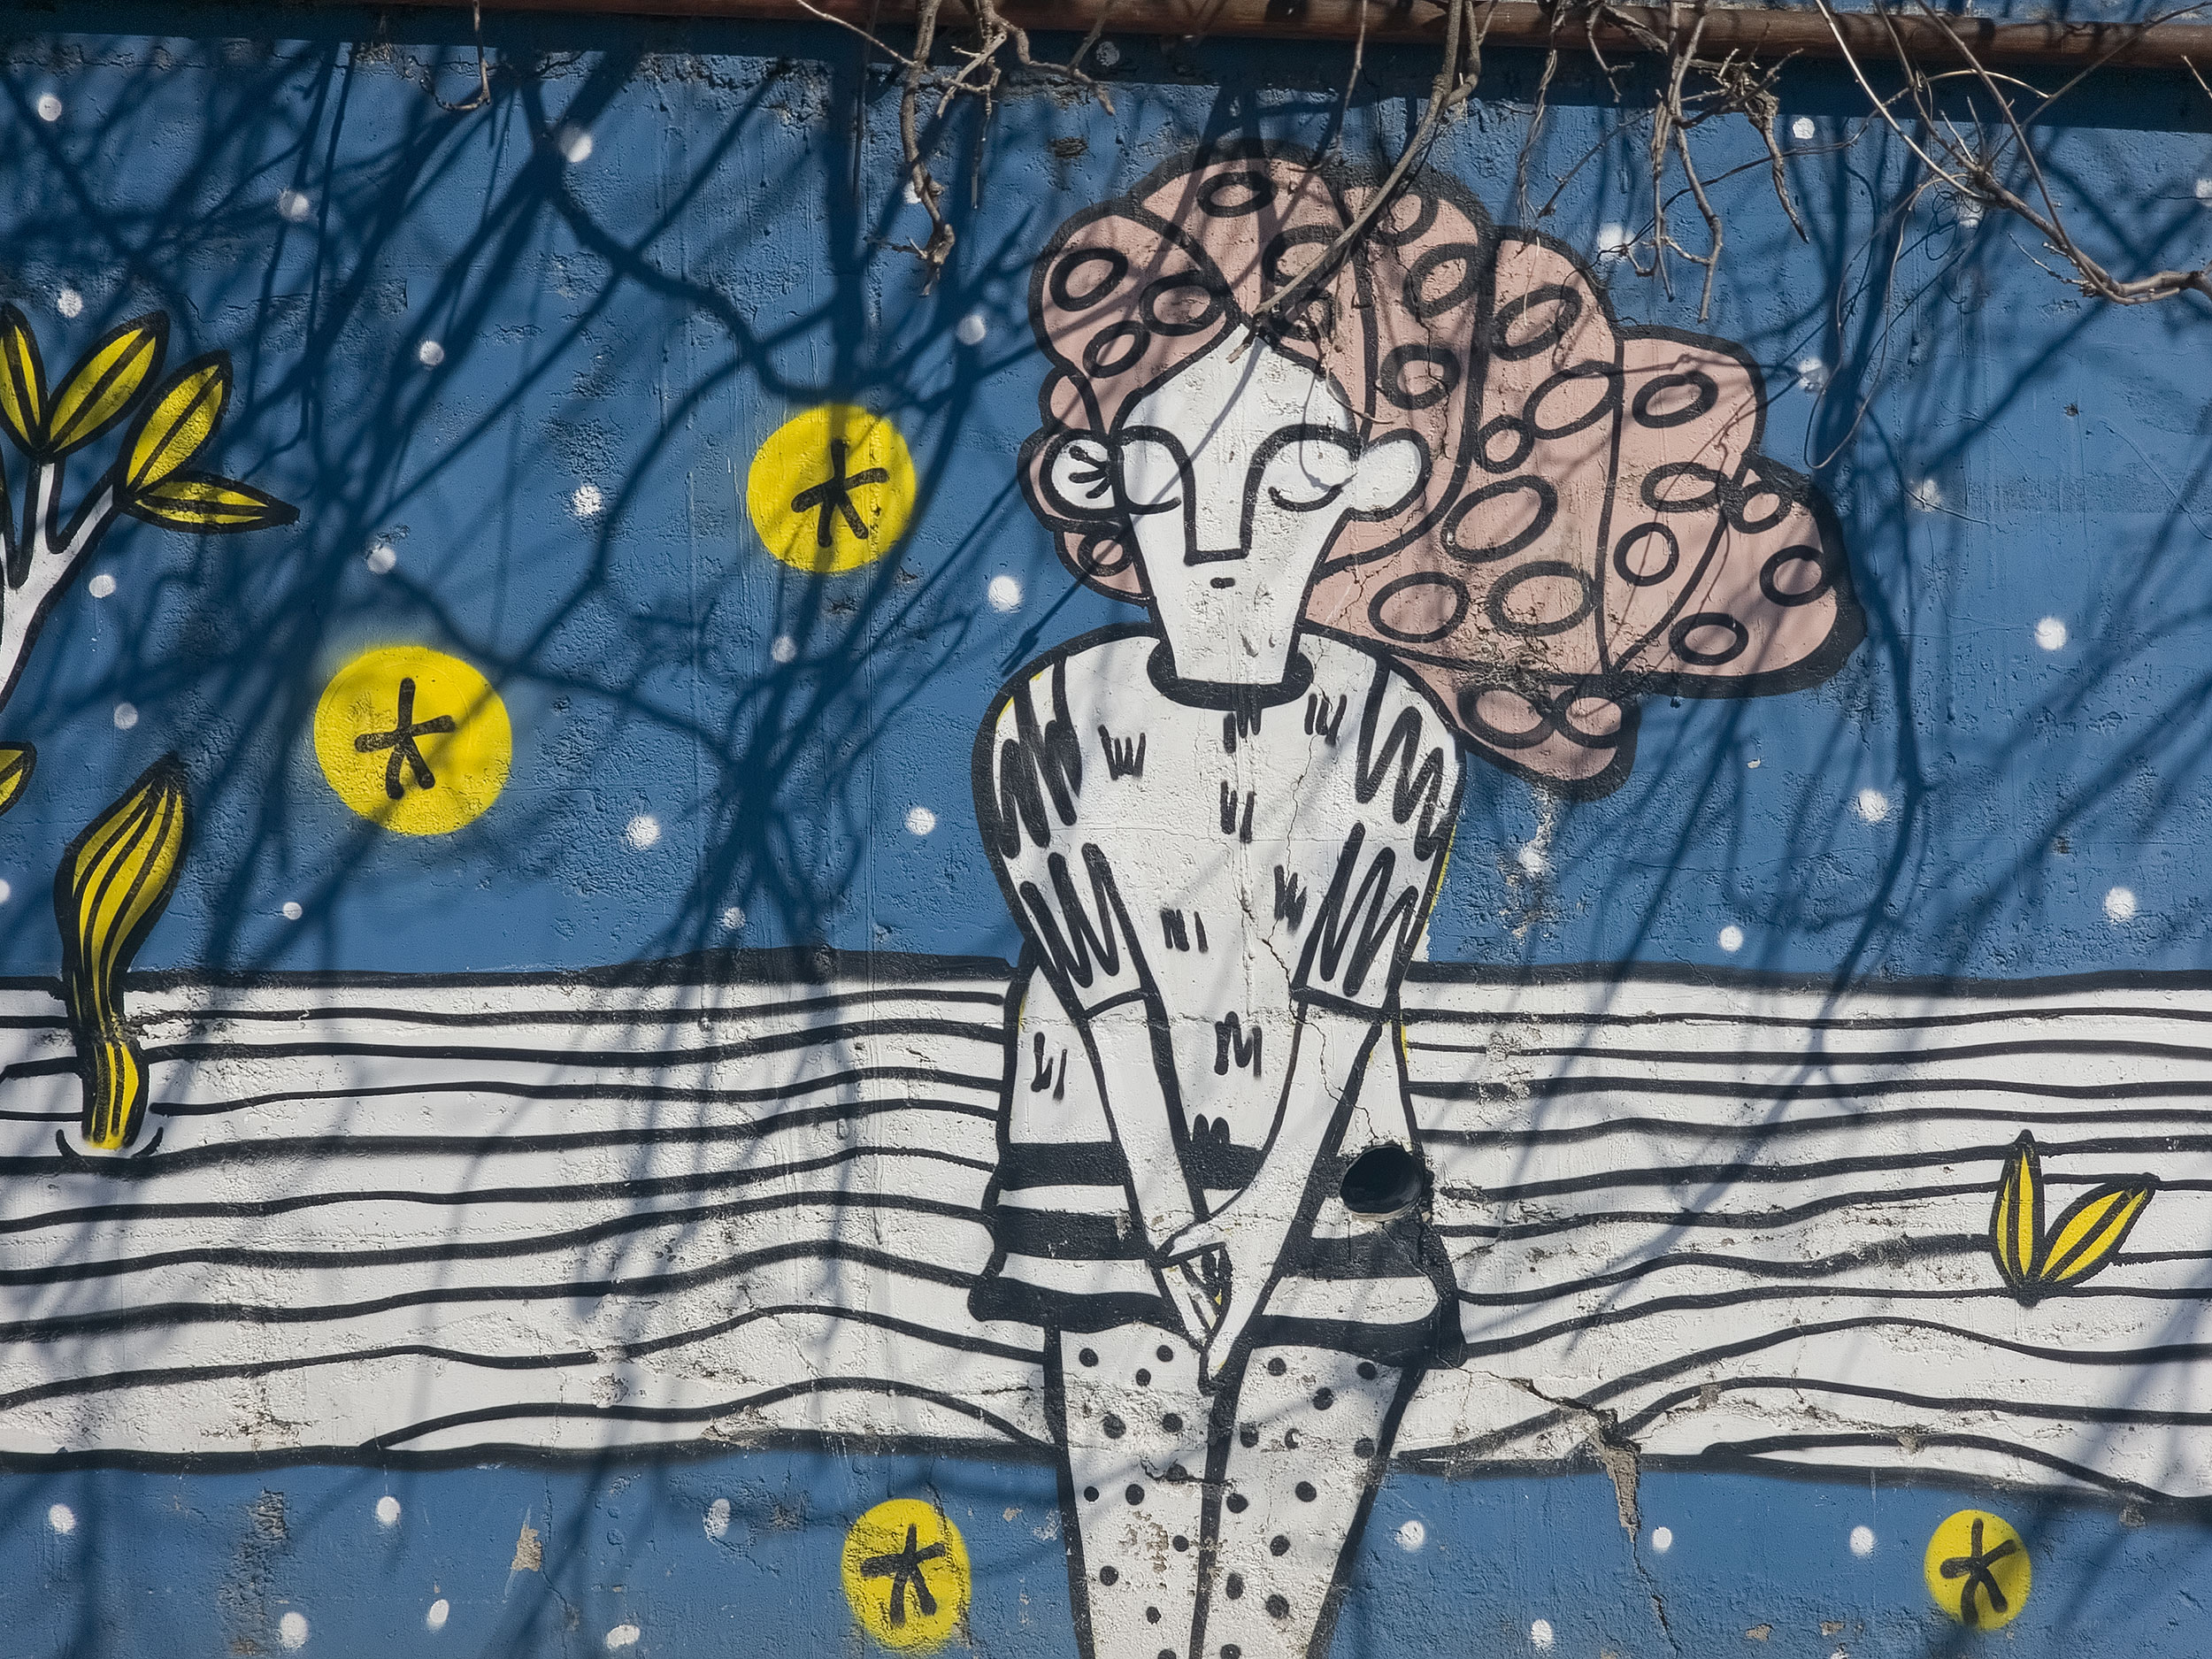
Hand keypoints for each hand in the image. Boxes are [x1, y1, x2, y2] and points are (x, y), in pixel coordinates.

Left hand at [1164, 1189, 1296, 1382]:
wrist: (1287, 1192)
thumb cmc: (1258, 1209)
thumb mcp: (1222, 1226)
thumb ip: (1192, 1241)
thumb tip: (1163, 1254)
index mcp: (1250, 1284)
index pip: (1231, 1326)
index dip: (1219, 1351)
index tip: (1211, 1373)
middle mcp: (1257, 1287)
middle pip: (1234, 1325)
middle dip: (1220, 1347)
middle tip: (1208, 1372)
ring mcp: (1260, 1281)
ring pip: (1238, 1312)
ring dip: (1224, 1329)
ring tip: (1209, 1347)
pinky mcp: (1261, 1271)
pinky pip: (1242, 1297)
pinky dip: (1229, 1308)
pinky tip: (1217, 1308)